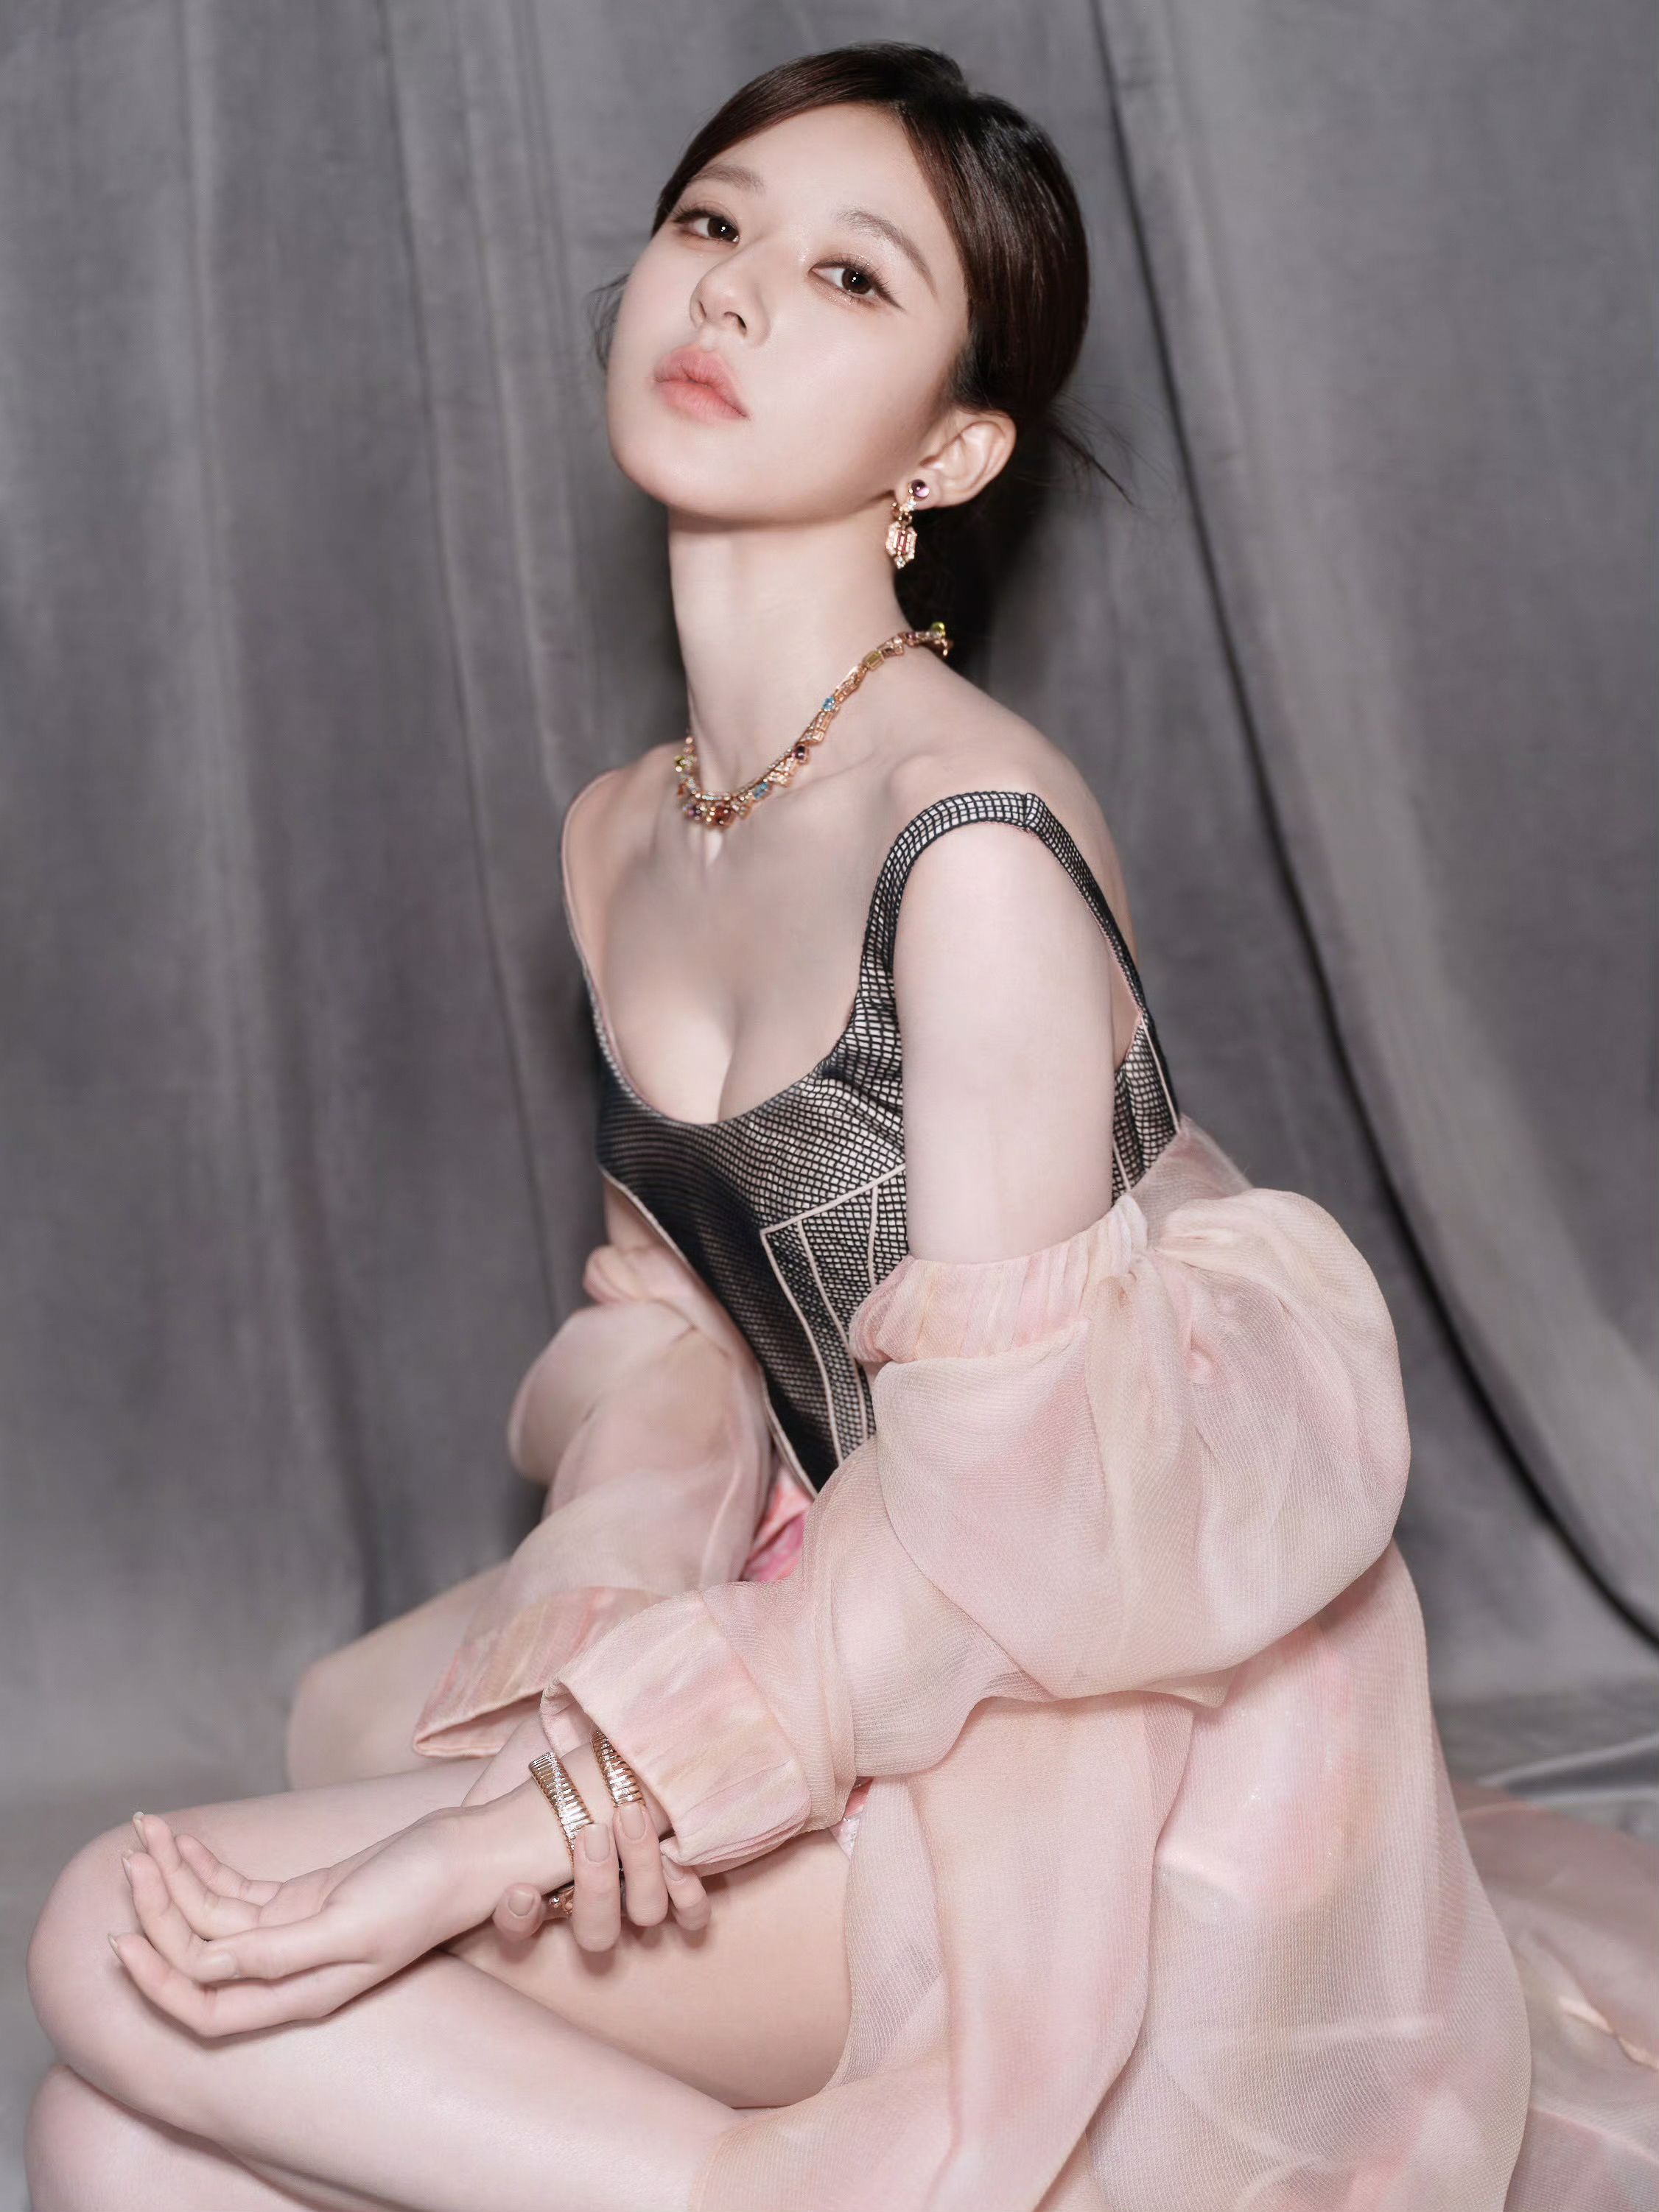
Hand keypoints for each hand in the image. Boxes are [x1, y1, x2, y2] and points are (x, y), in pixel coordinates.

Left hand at [111, 1807, 497, 2034]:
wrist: (467, 1853)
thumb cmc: (421, 1892)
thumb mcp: (352, 1926)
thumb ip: (279, 1954)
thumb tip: (207, 1966)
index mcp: (300, 1993)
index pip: (206, 2008)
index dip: (159, 1984)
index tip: (122, 1942)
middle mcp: (288, 1972)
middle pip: (201, 1956)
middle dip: (159, 1910)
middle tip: (135, 1858)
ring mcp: (293, 1933)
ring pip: (214, 1916)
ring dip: (176, 1877)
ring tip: (148, 1834)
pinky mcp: (302, 1899)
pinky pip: (238, 1890)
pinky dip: (206, 1867)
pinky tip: (184, 1842)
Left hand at [465, 1709, 711, 1953]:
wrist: (492, 1786)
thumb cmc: (566, 1766)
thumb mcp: (609, 1755)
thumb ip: (647, 1763)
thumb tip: (682, 1746)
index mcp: (639, 1864)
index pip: (684, 1905)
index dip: (689, 1898)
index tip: (676, 1855)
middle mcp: (609, 1895)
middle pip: (646, 1913)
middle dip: (642, 1867)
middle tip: (625, 1815)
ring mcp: (563, 1906)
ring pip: (599, 1935)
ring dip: (599, 1888)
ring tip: (587, 1835)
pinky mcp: (517, 1912)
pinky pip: (523, 1937)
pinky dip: (524, 1916)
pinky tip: (521, 1889)